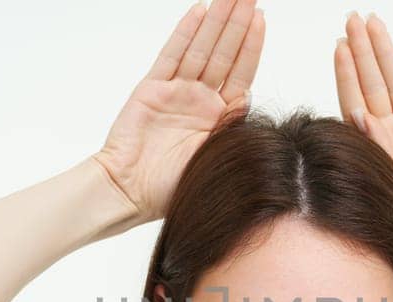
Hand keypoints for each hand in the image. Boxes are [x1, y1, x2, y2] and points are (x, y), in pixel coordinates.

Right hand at [93, 0, 265, 222]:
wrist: (130, 192)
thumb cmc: (171, 186)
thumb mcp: (216, 155)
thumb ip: (231, 126)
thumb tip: (248, 99)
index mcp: (219, 116)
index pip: (241, 72)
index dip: (251, 44)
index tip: (262, 18)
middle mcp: (200, 99)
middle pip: (224, 53)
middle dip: (237, 22)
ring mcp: (176, 92)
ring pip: (201, 48)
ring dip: (216, 21)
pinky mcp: (152, 89)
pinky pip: (171, 55)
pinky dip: (184, 33)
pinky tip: (198, 12)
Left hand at [335, 12, 392, 263]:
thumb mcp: (385, 181)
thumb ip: (372, 147)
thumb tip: (355, 115)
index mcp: (372, 146)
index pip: (353, 99)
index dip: (346, 72)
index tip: (338, 46)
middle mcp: (389, 132)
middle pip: (371, 82)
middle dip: (361, 49)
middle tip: (351, 19)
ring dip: (383, 52)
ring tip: (373, 23)